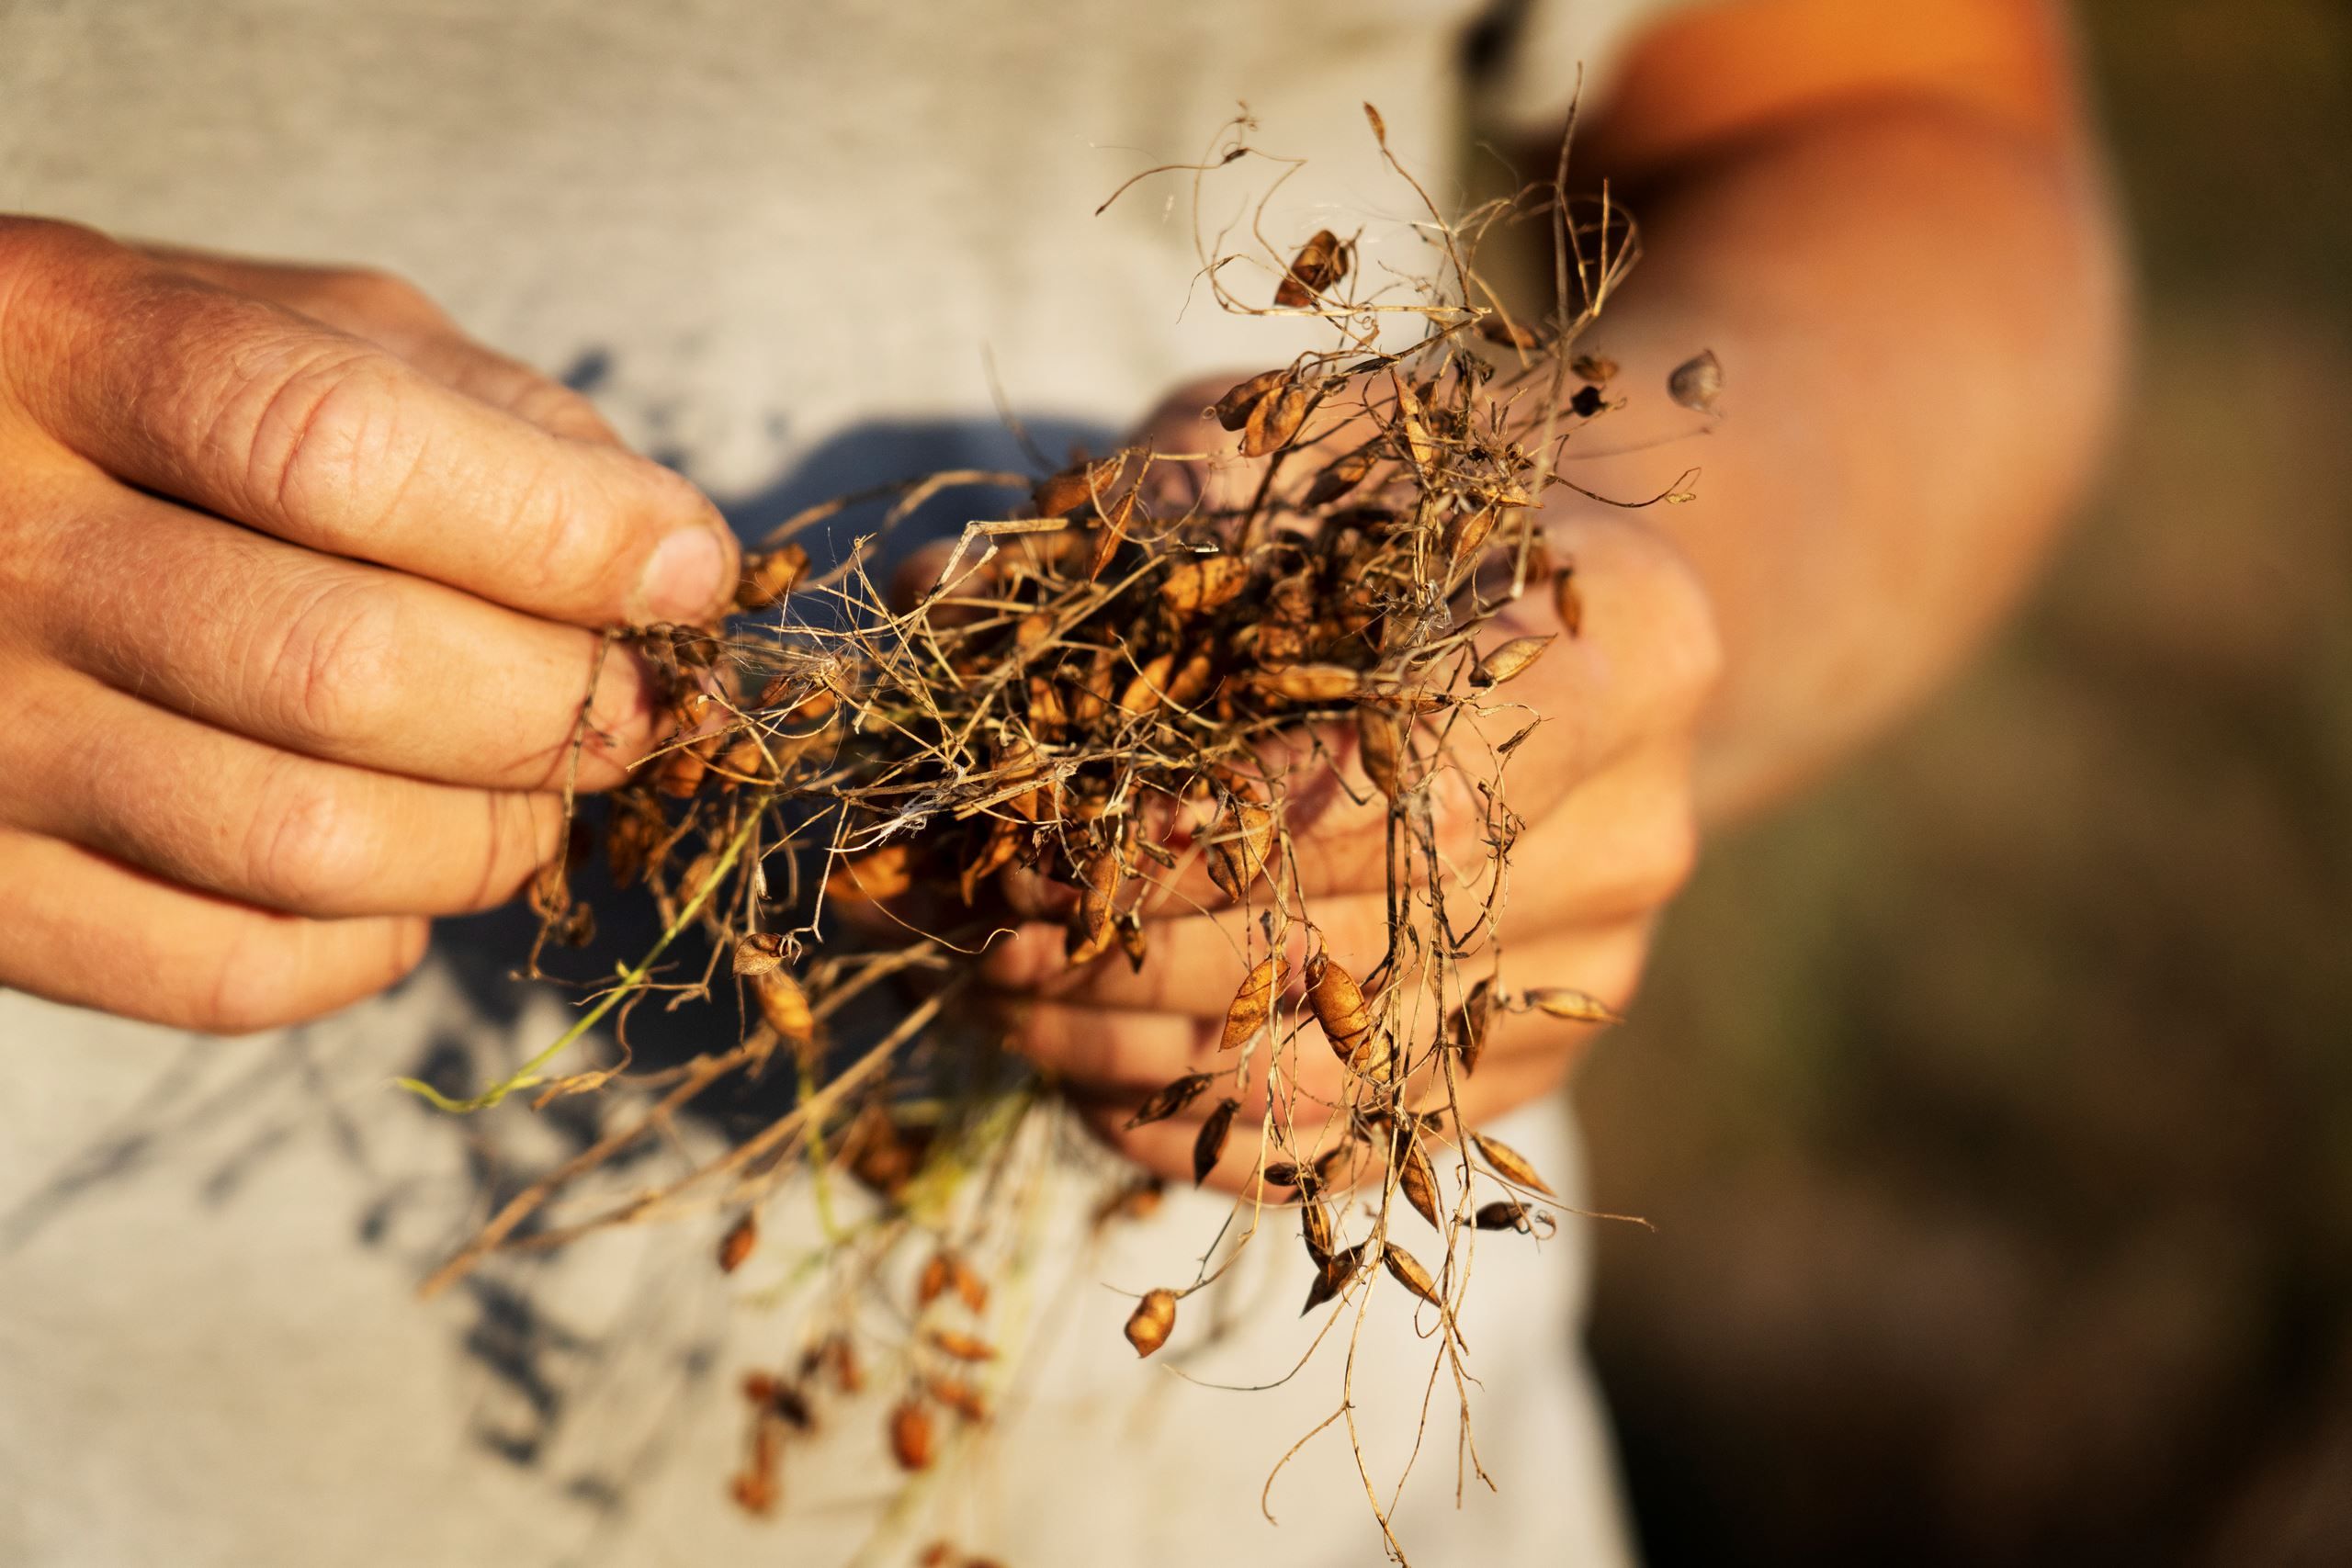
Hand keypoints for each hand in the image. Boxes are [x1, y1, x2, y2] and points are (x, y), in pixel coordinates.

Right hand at [0, 219, 738, 1031]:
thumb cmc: (147, 414)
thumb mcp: (294, 328)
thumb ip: (485, 414)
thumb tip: (669, 556)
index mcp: (63, 344)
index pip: (337, 450)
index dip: (558, 532)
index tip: (682, 573)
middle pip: (343, 669)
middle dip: (556, 706)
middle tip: (625, 702)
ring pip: (305, 842)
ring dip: (489, 835)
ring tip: (532, 786)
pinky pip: (231, 973)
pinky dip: (375, 942)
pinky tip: (397, 871)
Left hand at [975, 378, 1721, 1187]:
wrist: (1543, 602)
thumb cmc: (1403, 501)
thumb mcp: (1292, 450)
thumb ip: (1136, 515)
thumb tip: (927, 602)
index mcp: (1625, 654)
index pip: (1401, 786)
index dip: (1209, 832)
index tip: (1046, 835)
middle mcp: (1639, 830)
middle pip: (1365, 940)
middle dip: (1140, 948)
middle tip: (981, 928)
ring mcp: (1598, 963)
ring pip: (1350, 1065)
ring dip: (1145, 1051)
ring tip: (998, 1001)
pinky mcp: (1539, 1055)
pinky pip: (1362, 1136)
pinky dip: (1211, 1128)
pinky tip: (1087, 1081)